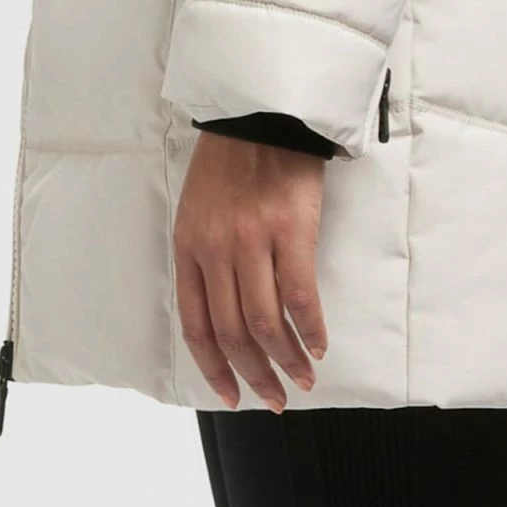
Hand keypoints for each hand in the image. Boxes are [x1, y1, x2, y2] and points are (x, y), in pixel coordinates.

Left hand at [173, 131, 328, 410]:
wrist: (262, 108)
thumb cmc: (233, 157)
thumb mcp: (199, 206)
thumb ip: (206, 255)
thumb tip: (227, 311)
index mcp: (187, 245)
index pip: (196, 326)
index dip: (214, 369)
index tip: (231, 395)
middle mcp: (214, 249)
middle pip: (233, 333)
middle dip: (255, 375)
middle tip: (275, 398)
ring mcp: (251, 240)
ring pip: (266, 324)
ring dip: (286, 361)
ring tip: (303, 378)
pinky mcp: (290, 229)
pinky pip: (300, 296)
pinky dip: (312, 329)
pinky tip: (319, 344)